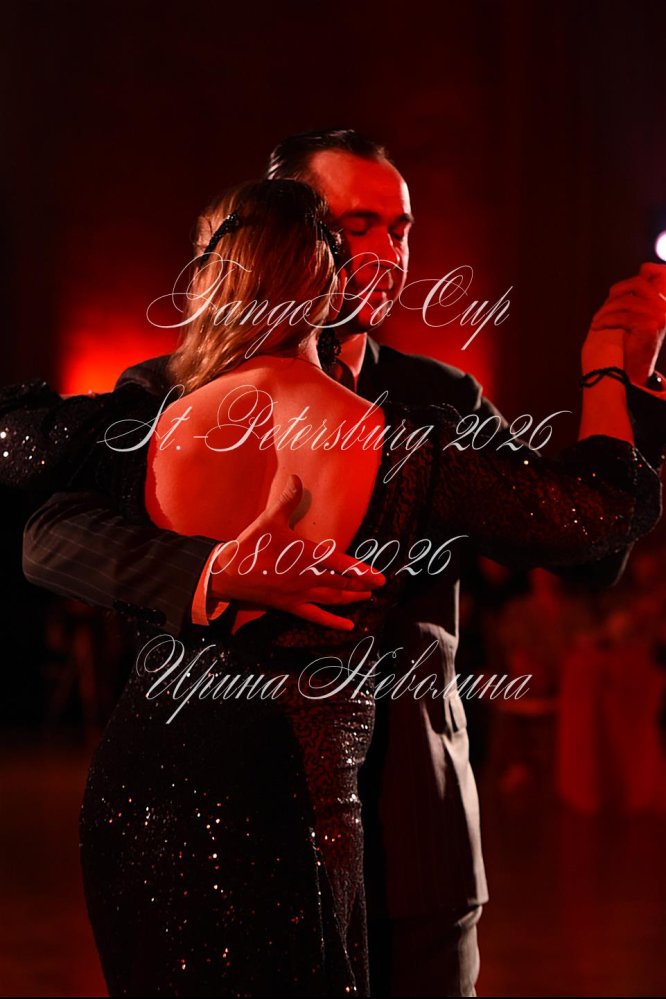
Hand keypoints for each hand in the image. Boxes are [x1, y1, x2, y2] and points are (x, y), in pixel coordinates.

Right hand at [208, 474, 385, 630]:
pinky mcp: (290, 606)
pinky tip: (348, 627)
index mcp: (305, 555)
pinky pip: (316, 616)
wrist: (228, 573)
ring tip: (367, 598)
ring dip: (351, 599)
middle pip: (341, 583)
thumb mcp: (269, 520)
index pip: (339, 564)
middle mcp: (306, 577)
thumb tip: (296, 477)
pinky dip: (333, 622)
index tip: (379, 577)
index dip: (361, 571)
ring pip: (332, 599)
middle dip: (362, 585)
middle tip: (379, 587)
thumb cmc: (251, 545)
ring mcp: (299, 594)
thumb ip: (287, 500)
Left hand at [587, 264, 665, 383]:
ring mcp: (659, 316)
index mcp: (664, 300)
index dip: (646, 271)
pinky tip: (597, 327)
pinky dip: (605, 321)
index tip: (627, 283)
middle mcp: (665, 306)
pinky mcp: (649, 326)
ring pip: (626, 302)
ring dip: (605, 311)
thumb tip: (645, 268)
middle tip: (604, 306)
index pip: (660, 272)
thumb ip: (641, 293)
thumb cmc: (632, 340)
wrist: (633, 369)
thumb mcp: (638, 312)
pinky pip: (621, 317)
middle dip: (616, 292)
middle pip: (637, 284)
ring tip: (596, 321)